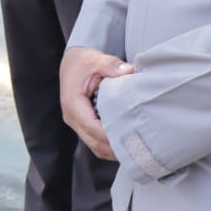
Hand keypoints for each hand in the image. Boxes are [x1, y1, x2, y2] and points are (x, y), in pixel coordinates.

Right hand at [60, 46, 133, 161]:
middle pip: (94, 141)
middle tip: (139, 148)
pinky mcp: (81, 125)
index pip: (92, 127)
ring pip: (94, 146)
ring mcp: (75, 123)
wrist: (71, 62)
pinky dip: (108, 147)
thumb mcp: (96, 60)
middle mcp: (71, 116)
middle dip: (115, 148)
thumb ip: (111, 65)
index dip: (111, 135)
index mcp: (72, 103)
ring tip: (135, 150)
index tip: (132, 136)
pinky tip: (124, 145)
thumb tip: (128, 71)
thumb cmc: (83, 62)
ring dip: (112, 150)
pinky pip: (94, 142)